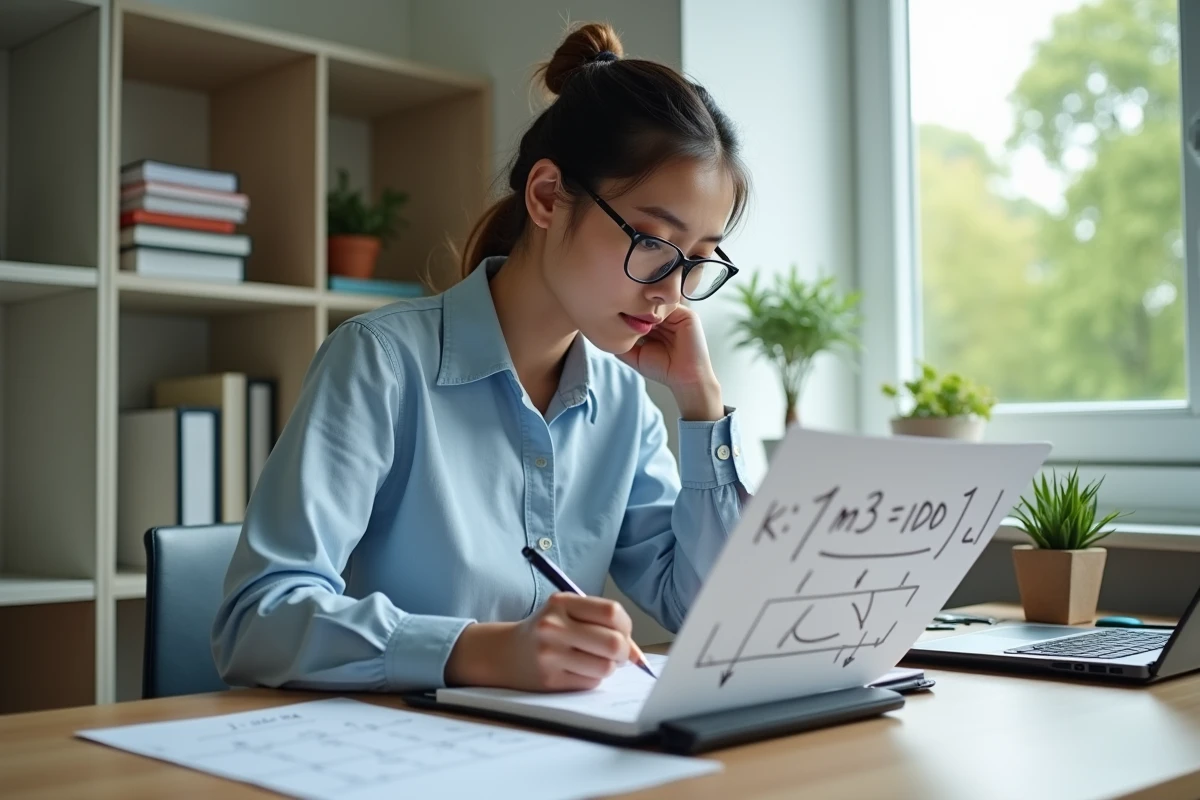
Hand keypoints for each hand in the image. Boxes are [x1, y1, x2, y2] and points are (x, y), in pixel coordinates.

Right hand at [444, 593, 634, 691]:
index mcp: (562, 603)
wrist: (504, 653)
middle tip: (618, 654)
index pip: (612, 613)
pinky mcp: (549, 680)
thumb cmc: (546, 631)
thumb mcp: (567, 612)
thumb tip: (637, 653)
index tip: (623, 633)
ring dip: (608, 668)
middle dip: (624, 652)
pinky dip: (592, 679)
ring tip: (595, 661)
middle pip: (614, 643)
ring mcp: (550, 655)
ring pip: (605, 667)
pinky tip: (578, 671)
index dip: (626, 626)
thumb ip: (601, 622)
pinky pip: (590, 683)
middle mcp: (554, 626)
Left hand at [616, 305, 724, 419]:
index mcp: (654, 327)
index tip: (613, 310)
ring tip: (632, 306)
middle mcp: (665, 319)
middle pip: (647, 304)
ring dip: (646, 304)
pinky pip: (671, 304)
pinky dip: (659, 307)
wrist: (684, 378)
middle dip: (635, 305)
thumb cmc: (663, 369)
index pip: (638, 312)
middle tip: (620, 303)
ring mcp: (676, 315)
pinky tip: (647, 312)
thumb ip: (623, 345)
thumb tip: (606, 334)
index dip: (626, 311)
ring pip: (658, 302)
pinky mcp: (687, 315)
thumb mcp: (636, 356)